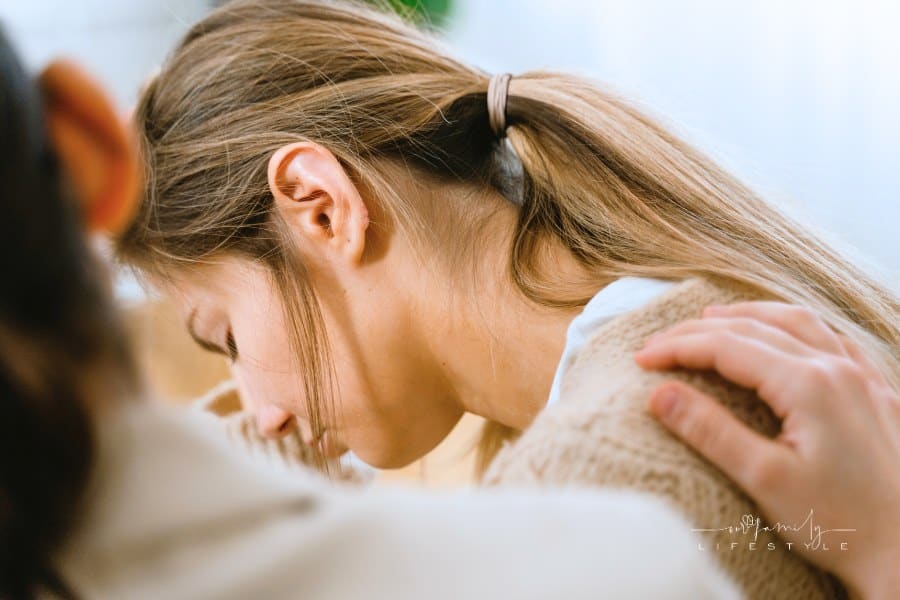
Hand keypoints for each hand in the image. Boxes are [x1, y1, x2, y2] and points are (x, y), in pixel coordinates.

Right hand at [633, 302, 899, 599]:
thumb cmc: (841, 524)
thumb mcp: (765, 480)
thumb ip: (710, 431)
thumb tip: (659, 393)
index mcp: (808, 384)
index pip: (726, 347)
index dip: (677, 348)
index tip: (640, 360)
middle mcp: (836, 368)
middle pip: (754, 328)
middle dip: (698, 331)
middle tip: (658, 344)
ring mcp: (861, 377)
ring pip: (796, 322)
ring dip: (747, 315)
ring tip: (711, 319)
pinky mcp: (876, 393)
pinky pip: (831, 337)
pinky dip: (794, 326)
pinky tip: (784, 334)